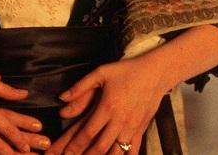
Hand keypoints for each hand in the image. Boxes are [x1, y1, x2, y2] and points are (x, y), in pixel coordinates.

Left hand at [45, 58, 163, 154]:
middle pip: (101, 146)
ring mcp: (132, 126)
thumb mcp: (101, 73)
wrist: (155, 72)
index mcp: (108, 107)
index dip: (75, 145)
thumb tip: (62, 98)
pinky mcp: (142, 129)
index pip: (88, 132)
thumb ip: (80, 86)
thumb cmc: (127, 71)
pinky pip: (133, 149)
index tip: (66, 153)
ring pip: (117, 151)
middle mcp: (120, 120)